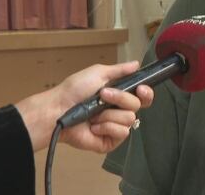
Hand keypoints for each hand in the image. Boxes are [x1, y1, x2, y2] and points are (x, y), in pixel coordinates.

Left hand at [15, 61, 153, 151]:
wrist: (58, 109)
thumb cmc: (74, 90)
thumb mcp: (98, 73)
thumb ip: (120, 70)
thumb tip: (136, 64)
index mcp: (119, 95)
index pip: (143, 96)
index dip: (146, 93)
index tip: (141, 89)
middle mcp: (119, 111)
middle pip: (138, 105)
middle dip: (121, 98)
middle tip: (103, 96)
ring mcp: (115, 126)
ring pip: (130, 119)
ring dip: (109, 114)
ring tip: (93, 114)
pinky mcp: (110, 141)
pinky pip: (122, 133)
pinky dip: (106, 127)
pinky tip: (94, 126)